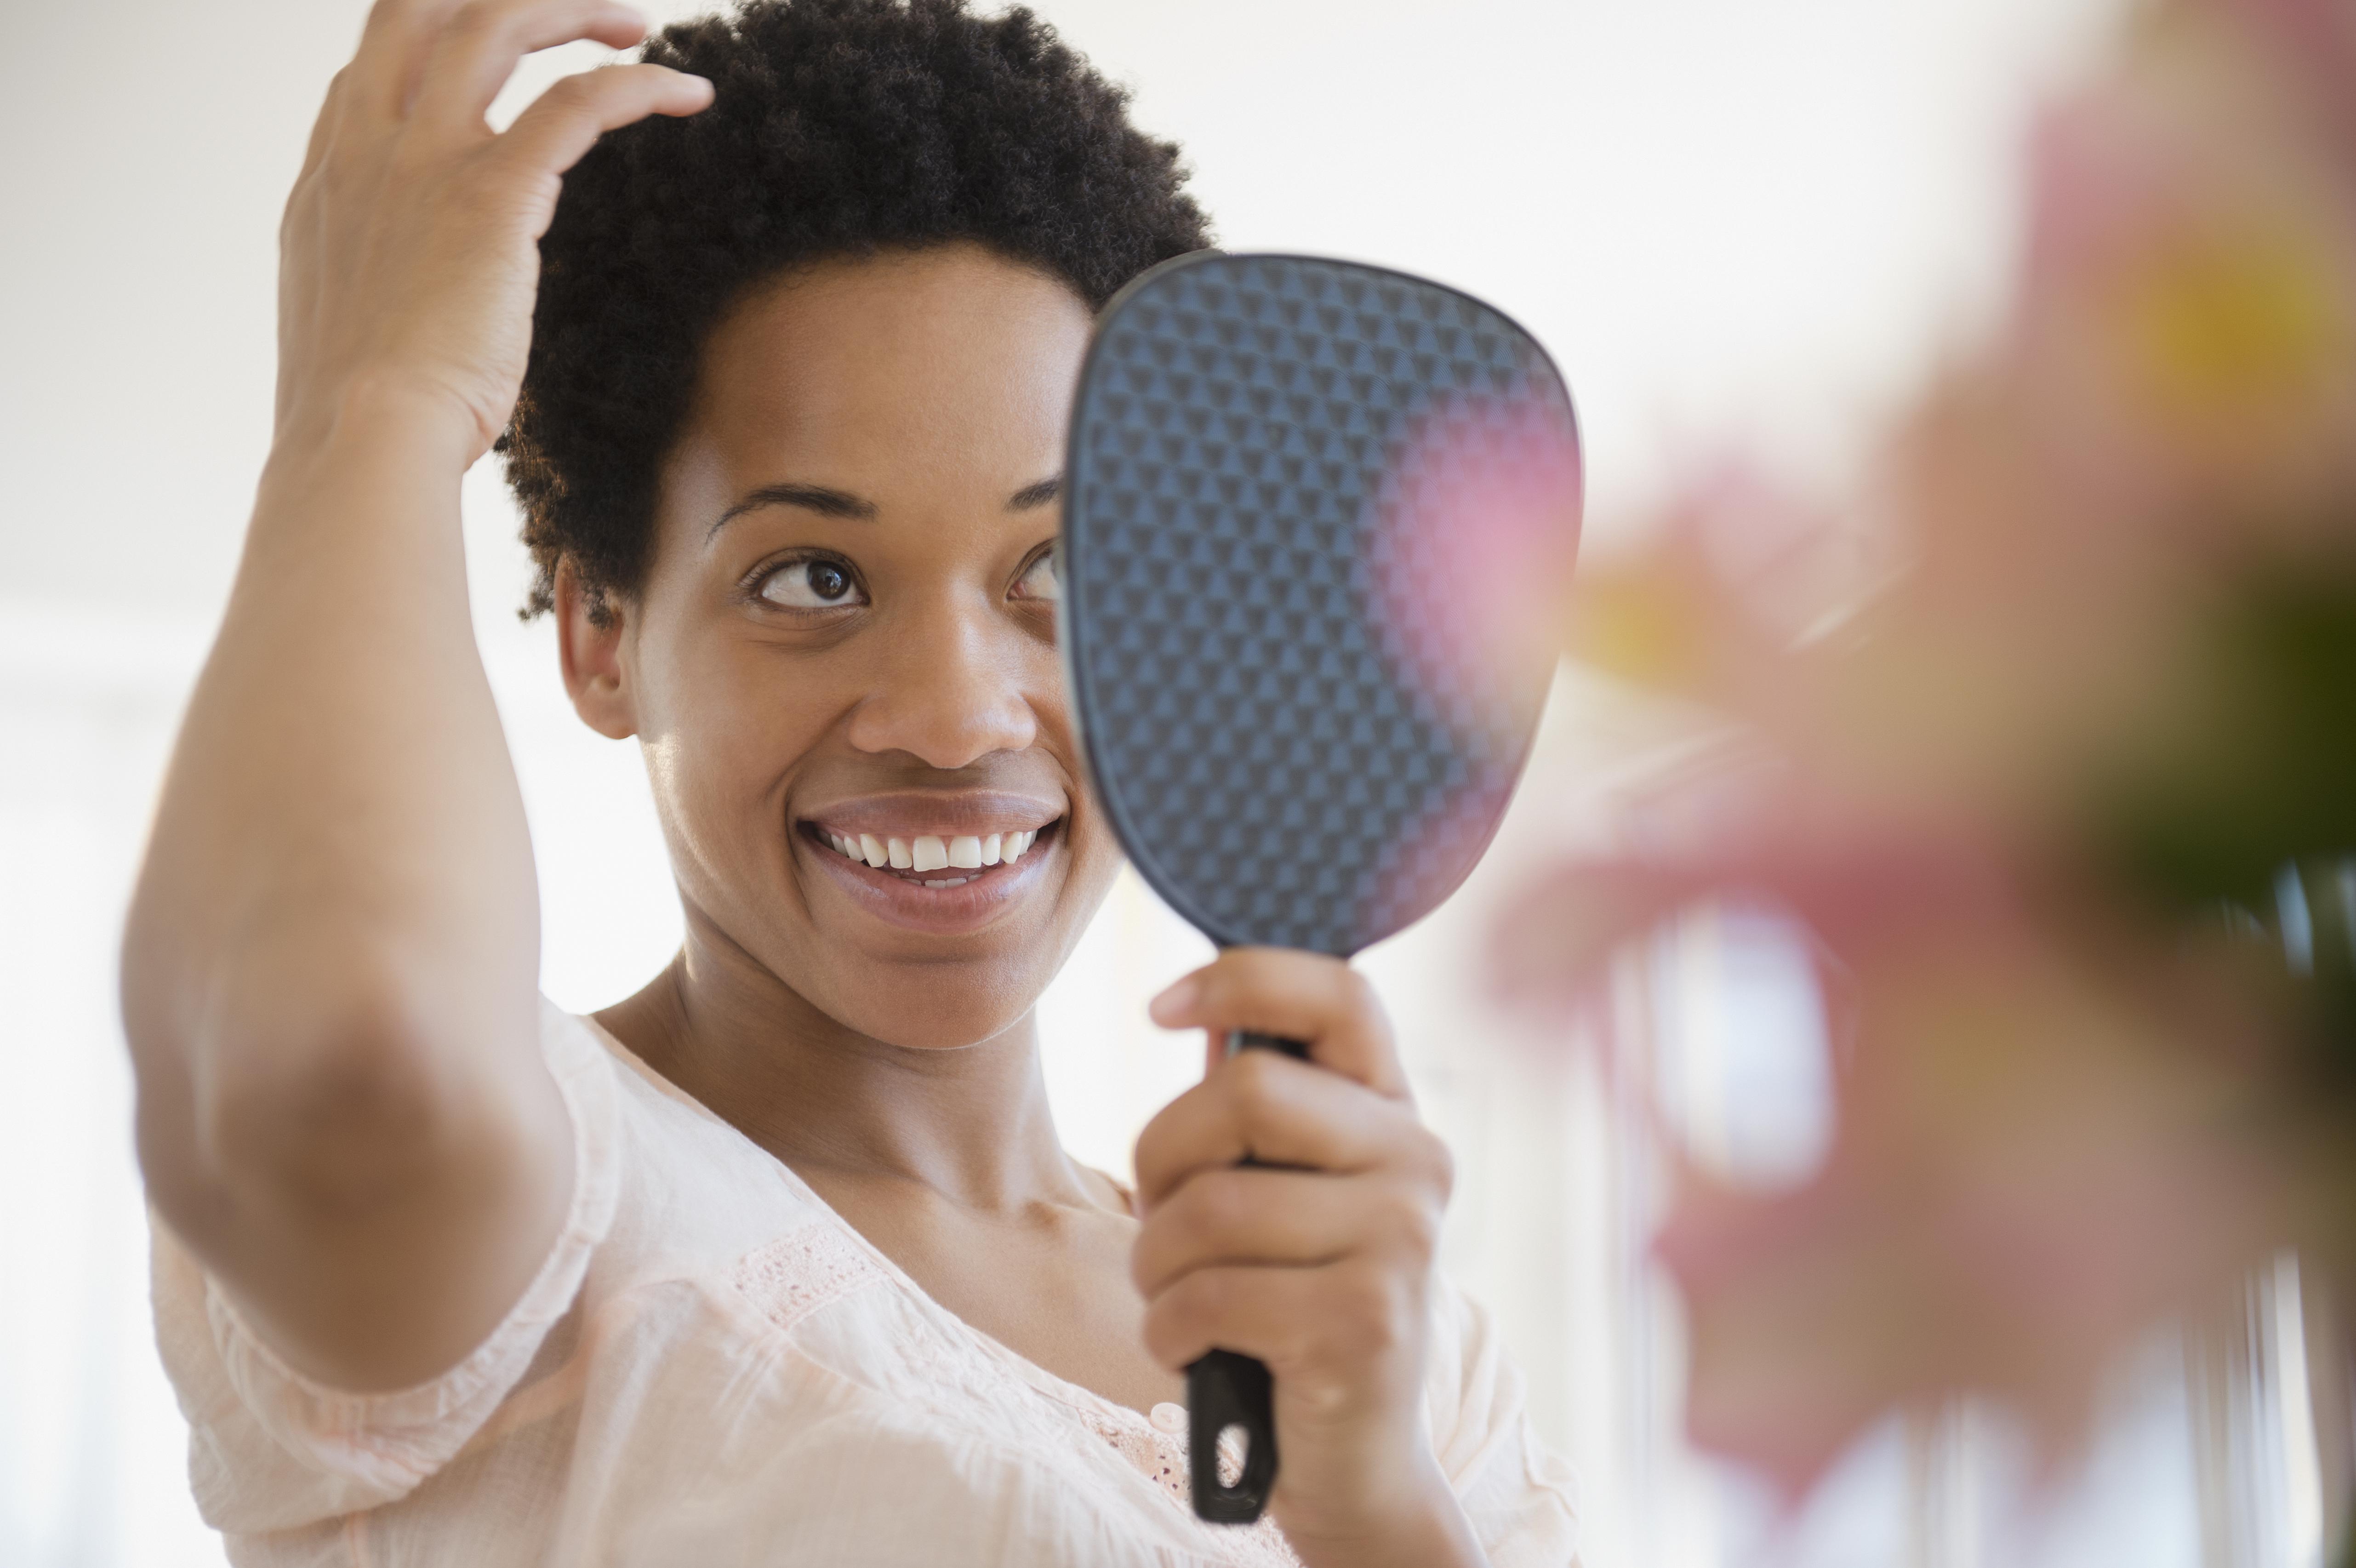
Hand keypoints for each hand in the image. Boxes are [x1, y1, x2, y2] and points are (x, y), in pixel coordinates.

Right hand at [274, 0, 711, 460]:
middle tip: (583, 14)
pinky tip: (689, 92)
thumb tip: (409, 298)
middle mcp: (366, 149)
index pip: (371, 66)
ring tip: (637, 25)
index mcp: (330, 180)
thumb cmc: (367, 416)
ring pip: (495, 23)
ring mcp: (422, 160)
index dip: (433, 39)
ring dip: (572, 8)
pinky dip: (638, 84)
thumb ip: (378, 280)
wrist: (363, 441)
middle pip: (422, 10)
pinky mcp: (490, 192)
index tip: (494, 54)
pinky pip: (576, 101)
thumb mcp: (348, 324)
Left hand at [1133, 951, 1482, 1567]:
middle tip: (1159, 1219)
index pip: (1340, 992)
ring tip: (1175, 1295)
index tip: (1161, 1007)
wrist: (1355, 1457)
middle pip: (1247, 1090)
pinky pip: (1210, 1294)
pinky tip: (1192, 1348)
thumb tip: (1187, 1004)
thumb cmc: (1291, 1303)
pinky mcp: (1365, 1321)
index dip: (1242, 977)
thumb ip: (1259, 1109)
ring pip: (1211, 1204)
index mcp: (1394, 1114)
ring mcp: (1401, 1241)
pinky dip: (1168, 1328)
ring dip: (1155, 1263)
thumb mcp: (1287, 1192)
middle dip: (1161, 1157)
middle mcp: (1417, 1163)